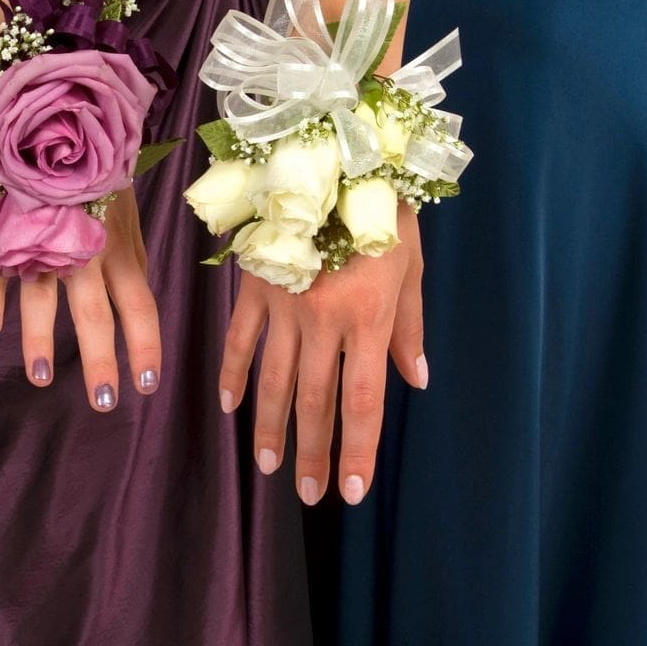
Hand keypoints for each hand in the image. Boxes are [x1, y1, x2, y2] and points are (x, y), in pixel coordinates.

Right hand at [0, 189, 161, 409]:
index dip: (145, 346)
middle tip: (103, 402)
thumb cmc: (95, 167)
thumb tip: (137, 298)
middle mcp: (85, 246)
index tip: (147, 385)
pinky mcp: (6, 224)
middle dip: (99, 360)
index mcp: (119, 245)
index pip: (140, 304)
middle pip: (95, 312)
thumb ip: (127, 253)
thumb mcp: (123, 209)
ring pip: (42, 296)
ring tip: (40, 379)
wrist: (55, 114)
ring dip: (39, 339)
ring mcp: (43, 236)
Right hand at [218, 202, 426, 504]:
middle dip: (311, 453)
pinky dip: (235, 374)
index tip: (352, 491)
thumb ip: (408, 327)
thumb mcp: (410, 265)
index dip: (357, 450)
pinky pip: (240, 339)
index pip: (362, 401)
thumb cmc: (383, 207)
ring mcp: (282, 304)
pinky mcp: (253, 285)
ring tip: (266, 467)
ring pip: (273, 380)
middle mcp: (322, 320)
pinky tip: (231, 407)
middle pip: (314, 401)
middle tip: (306, 494)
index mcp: (367, 318)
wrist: (334, 151)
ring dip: (270, 428)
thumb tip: (415, 381)